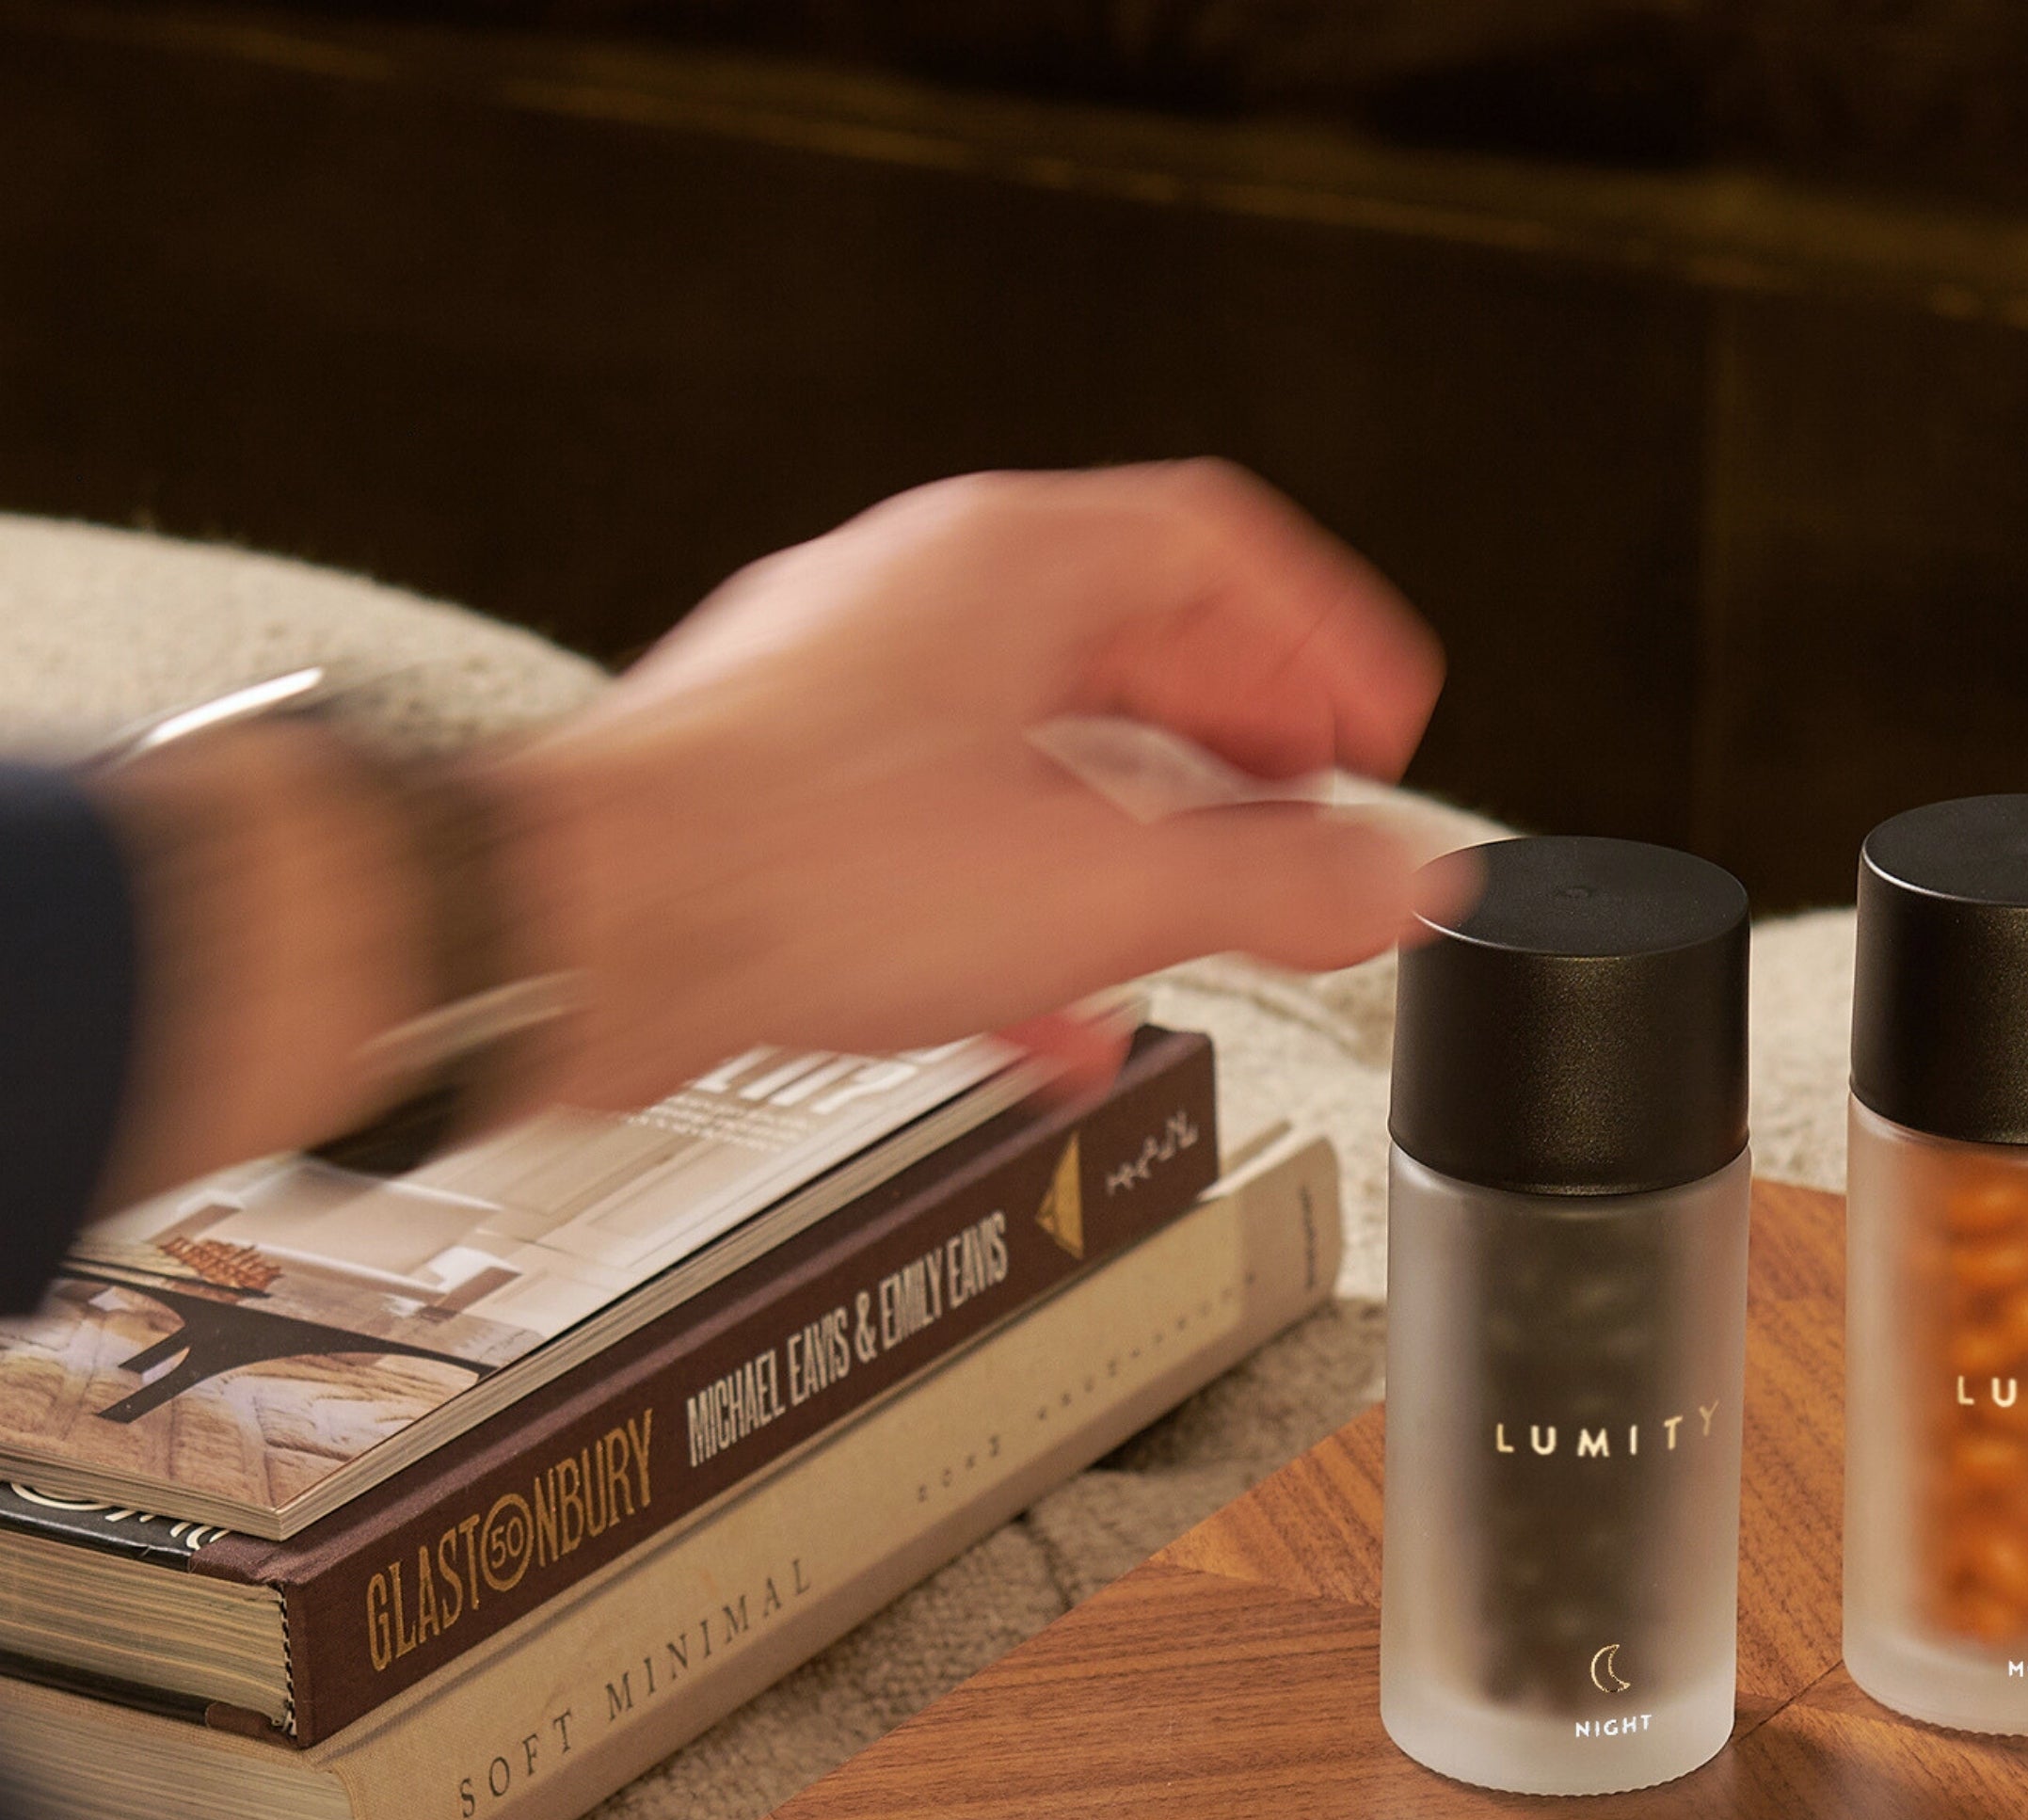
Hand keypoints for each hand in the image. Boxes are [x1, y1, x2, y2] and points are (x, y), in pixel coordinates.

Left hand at [491, 459, 1454, 1108]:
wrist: (577, 942)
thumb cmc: (784, 868)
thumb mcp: (1091, 885)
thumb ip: (1268, 886)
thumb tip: (1394, 883)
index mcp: (1006, 566)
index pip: (1219, 548)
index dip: (1323, 643)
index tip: (1378, 732)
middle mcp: (922, 608)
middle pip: (1135, 646)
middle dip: (1241, 750)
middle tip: (1307, 825)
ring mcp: (850, 702)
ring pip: (1043, 749)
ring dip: (1139, 840)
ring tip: (1201, 920)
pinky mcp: (794, 804)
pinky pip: (955, 836)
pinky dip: (1031, 908)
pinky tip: (1057, 1008)